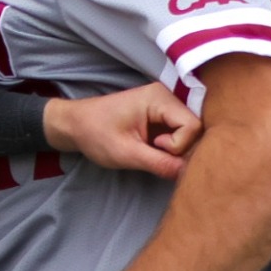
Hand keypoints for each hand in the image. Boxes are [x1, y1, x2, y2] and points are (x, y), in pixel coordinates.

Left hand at [43, 84, 201, 179]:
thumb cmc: (95, 134)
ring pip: (190, 133)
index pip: (193, 125)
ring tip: (152, 151)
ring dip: (175, 149)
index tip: (154, 147)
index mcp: (158, 97)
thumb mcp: (126, 153)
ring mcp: (165, 105)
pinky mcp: (162, 115)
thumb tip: (187, 173)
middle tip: (154, 154)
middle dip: (180, 148)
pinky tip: (154, 149)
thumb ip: (159, 163)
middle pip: (195, 128)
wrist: (75, 125)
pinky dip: (171, 146)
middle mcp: (166, 96)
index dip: (179, 145)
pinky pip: (180, 133)